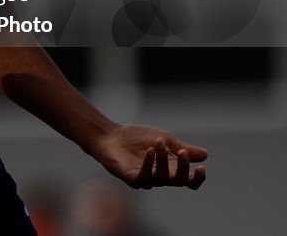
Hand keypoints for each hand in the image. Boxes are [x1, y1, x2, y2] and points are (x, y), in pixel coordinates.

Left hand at [87, 124, 206, 189]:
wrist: (111, 135)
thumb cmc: (137, 137)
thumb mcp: (164, 139)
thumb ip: (183, 148)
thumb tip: (206, 155)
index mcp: (169, 169)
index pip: (187, 181)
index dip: (196, 178)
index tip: (201, 168)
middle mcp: (159, 178)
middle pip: (177, 181)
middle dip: (182, 168)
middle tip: (181, 152)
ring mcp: (145, 179)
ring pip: (160, 177)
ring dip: (162, 159)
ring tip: (159, 142)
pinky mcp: (131, 178)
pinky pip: (143, 177)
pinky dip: (148, 164)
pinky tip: (150, 151)